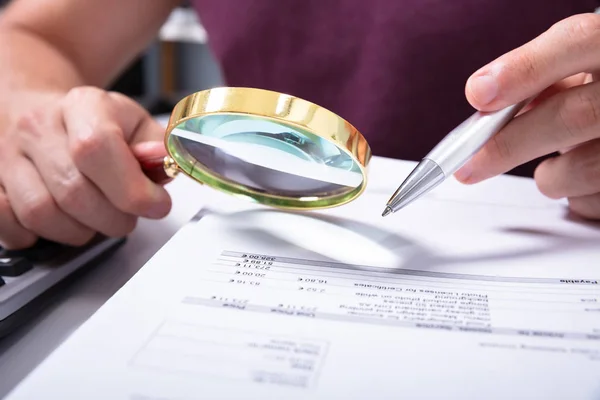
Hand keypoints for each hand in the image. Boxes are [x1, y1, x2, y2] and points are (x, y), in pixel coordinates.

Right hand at [0, 87, 171, 248]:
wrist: (38, 110)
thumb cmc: (93, 122)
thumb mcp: (135, 123)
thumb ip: (159, 147)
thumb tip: (168, 165)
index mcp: (82, 106)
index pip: (98, 148)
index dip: (131, 188)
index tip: (155, 205)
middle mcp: (39, 128)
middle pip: (74, 191)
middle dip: (113, 218)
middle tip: (128, 215)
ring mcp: (8, 157)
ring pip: (41, 213)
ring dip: (80, 231)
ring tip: (98, 218)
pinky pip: (10, 225)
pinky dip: (41, 235)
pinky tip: (63, 222)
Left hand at [455, 13, 599, 219]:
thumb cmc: (597, 93)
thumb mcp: (580, 71)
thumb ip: (539, 79)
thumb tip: (484, 104)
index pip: (579, 40)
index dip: (526, 68)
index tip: (478, 94)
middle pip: (574, 115)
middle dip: (509, 144)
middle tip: (467, 166)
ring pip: (584, 167)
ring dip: (551, 176)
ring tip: (556, 165)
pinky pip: (593, 201)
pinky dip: (576, 195)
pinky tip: (587, 179)